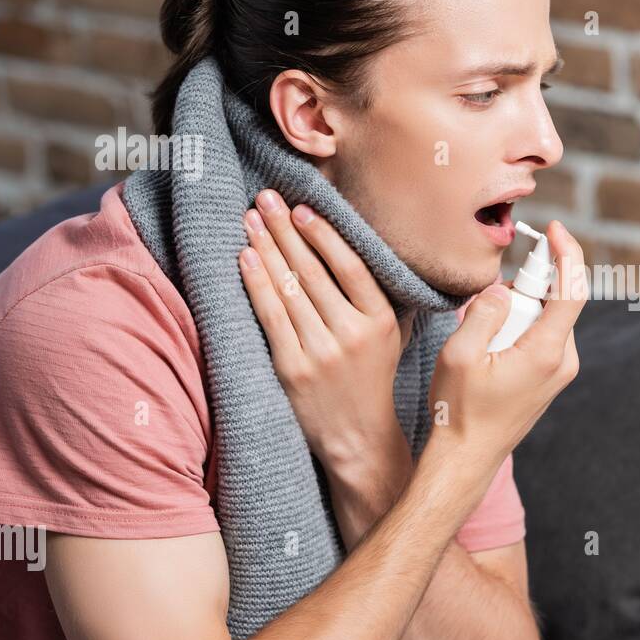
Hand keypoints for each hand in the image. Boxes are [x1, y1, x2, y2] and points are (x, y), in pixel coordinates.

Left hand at [237, 188, 411, 542]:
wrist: (360, 440)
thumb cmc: (373, 382)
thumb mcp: (393, 338)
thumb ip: (384, 298)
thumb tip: (370, 250)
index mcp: (381, 321)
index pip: (350, 266)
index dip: (324, 235)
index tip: (303, 208)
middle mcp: (352, 334)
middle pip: (313, 271)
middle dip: (285, 230)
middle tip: (266, 198)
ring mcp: (321, 352)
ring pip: (289, 289)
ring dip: (267, 248)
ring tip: (250, 220)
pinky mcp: (293, 369)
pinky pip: (270, 317)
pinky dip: (257, 284)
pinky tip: (246, 259)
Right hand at [425, 220, 587, 513]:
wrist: (466, 459)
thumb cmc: (459, 411)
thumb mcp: (460, 353)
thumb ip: (485, 311)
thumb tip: (502, 289)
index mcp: (547, 352)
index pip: (572, 289)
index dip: (567, 252)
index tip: (553, 228)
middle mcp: (563, 360)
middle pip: (555, 299)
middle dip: (522, 288)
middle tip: (485, 306)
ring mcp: (559, 371)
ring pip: (545, 317)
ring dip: (516, 310)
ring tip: (480, 338)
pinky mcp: (550, 377)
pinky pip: (540, 335)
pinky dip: (517, 327)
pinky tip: (488, 348)